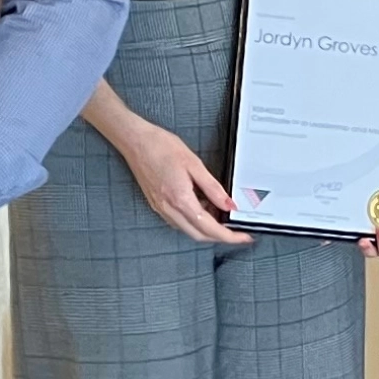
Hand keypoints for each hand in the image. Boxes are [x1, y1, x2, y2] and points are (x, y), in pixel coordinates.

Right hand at [108, 111, 247, 245]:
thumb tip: (229, 204)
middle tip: (236, 230)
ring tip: (220, 213)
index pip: (209, 228)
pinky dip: (193, 221)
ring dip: (206, 229)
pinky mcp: (157, 205)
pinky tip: (201, 207)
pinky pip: (178, 222)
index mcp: (180, 199)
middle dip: (220, 237)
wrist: (135, 141)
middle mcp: (169, 209)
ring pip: (188, 230)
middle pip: (199, 235)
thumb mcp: (194, 164)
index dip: (229, 236)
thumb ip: (213, 188)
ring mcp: (161, 209)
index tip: (243, 237)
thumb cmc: (161, 147)